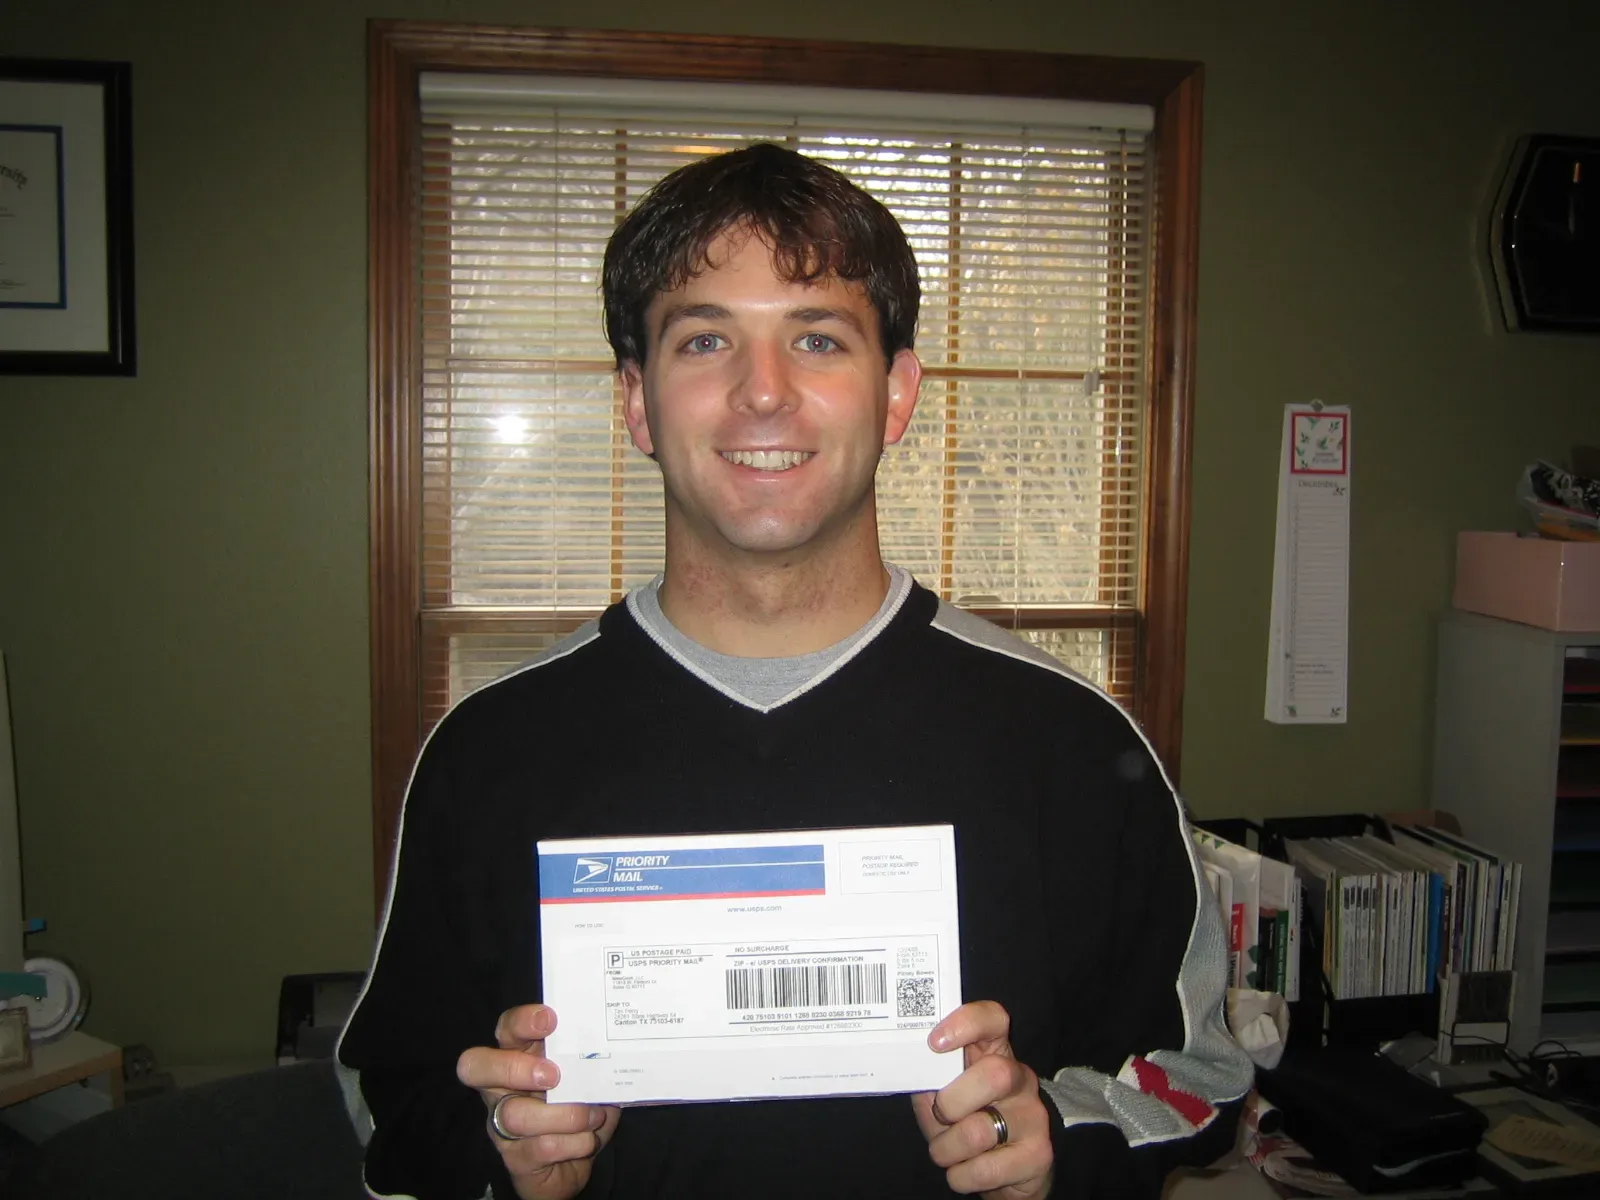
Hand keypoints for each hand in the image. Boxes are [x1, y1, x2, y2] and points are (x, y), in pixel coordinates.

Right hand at [456, 1004, 620, 1199]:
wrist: (573, 1164)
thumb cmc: (578, 1110)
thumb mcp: (586, 1079)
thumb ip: (587, 1060)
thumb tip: (608, 1045)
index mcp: (519, 1057)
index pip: (506, 1029)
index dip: (521, 1021)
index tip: (550, 1020)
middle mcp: (500, 1088)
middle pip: (476, 1067)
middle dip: (514, 1067)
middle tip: (554, 1075)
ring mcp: (502, 1125)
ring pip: (514, 1115)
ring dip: (564, 1115)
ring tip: (593, 1116)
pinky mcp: (515, 1158)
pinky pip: (541, 1147)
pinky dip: (573, 1142)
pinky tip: (588, 1139)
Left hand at [911, 1001, 1053, 1198]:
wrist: (1004, 1173)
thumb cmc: (965, 1123)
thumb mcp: (944, 1094)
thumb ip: (931, 1077)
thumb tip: (909, 1065)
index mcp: (995, 1053)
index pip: (994, 1018)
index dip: (966, 1023)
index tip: (935, 1042)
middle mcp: (1021, 1079)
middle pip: (995, 1074)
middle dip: (951, 1103)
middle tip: (941, 1117)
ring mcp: (1034, 1117)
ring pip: (980, 1131)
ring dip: (947, 1149)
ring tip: (948, 1151)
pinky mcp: (1038, 1156)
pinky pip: (984, 1170)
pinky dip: (960, 1176)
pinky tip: (965, 1169)